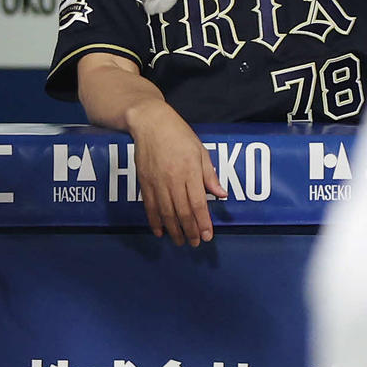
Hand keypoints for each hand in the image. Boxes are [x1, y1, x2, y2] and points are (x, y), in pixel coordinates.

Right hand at [128, 102, 227, 246]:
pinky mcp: (145, 182)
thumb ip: (209, 175)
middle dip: (190, 230)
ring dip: (174, 230)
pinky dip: (155, 221)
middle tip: (196, 243)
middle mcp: (173, 179)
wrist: (150, 123)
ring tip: (180, 242)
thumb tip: (221, 194)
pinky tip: (160, 232)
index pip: (198, 203)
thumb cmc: (179, 134)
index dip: (203, 222)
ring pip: (166, 212)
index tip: (208, 236)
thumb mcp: (200, 150)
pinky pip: (150, 206)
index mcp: (190, 171)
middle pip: (183, 211)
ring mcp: (157, 182)